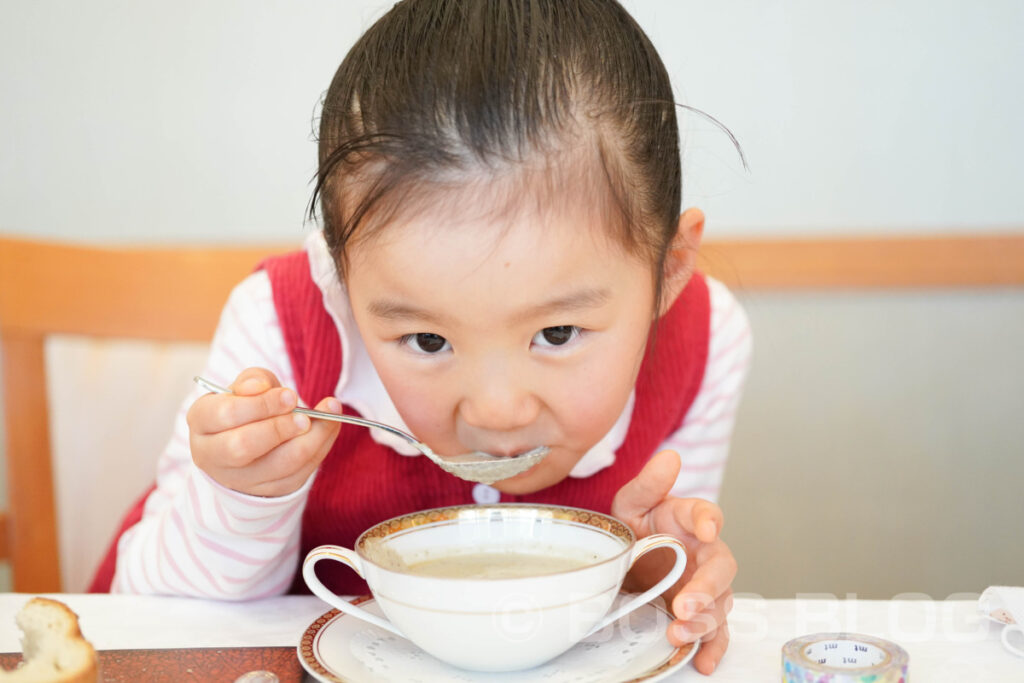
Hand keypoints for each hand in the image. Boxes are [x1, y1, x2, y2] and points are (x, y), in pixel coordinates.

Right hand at [187, 367, 341, 496]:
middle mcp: (212, 455)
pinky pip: (299, 474)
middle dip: (279, 427)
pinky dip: (320, 448)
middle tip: (303, 414)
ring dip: (309, 440)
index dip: (260, 404)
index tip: (290, 395)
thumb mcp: (245, 387)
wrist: (248, 443)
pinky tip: (330, 427)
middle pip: (243, 445)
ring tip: (327, 417)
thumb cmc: (246, 407)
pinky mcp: (269, 491)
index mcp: (201, 422)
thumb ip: (253, 380)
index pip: (225, 414)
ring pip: (278, 465)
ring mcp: (240, 479)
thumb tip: (260, 386)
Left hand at [611, 449, 736, 674]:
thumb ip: (648, 484)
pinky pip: (716, 633)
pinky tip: (702, 661)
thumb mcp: (631, 504)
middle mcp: (706, 554)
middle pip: (721, 568)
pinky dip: (712, 648)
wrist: (627, 561)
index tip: (706, 528)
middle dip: (706, 587)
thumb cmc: (636, 528)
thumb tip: (669, 457)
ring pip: (720, 604)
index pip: (708, 514)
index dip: (709, 520)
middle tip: (684, 602)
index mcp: (691, 521)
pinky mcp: (700, 614)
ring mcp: (706, 587)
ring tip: (678, 630)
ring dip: (703, 620)